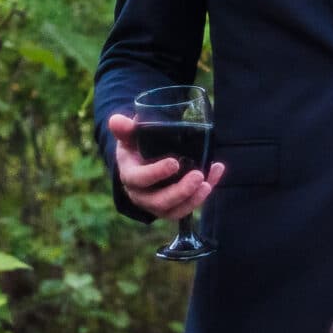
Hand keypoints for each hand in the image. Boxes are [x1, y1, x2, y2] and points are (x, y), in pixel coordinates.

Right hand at [109, 112, 223, 220]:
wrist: (141, 162)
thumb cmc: (135, 147)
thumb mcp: (128, 136)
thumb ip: (124, 128)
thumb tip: (117, 121)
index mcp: (130, 176)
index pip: (139, 180)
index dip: (156, 174)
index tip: (174, 163)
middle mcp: (142, 196)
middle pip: (159, 202)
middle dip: (180, 192)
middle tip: (197, 176)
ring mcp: (158, 205)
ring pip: (175, 211)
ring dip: (193, 199)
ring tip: (207, 183)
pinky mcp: (174, 207)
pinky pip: (189, 206)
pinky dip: (204, 194)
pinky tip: (215, 172)